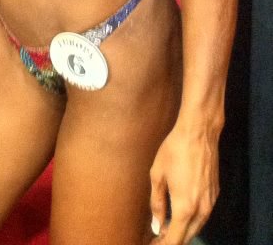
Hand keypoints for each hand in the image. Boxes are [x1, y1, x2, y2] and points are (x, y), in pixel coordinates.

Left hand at [149, 120, 219, 243]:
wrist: (198, 133)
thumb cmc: (174, 150)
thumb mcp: (157, 175)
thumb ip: (156, 203)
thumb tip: (156, 225)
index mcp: (184, 207)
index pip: (174, 239)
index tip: (152, 244)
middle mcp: (201, 210)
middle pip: (187, 237)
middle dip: (171, 240)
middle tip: (156, 239)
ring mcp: (211, 203)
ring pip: (196, 227)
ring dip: (182, 231)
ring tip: (165, 229)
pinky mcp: (215, 195)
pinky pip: (203, 216)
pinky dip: (191, 221)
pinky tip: (180, 215)